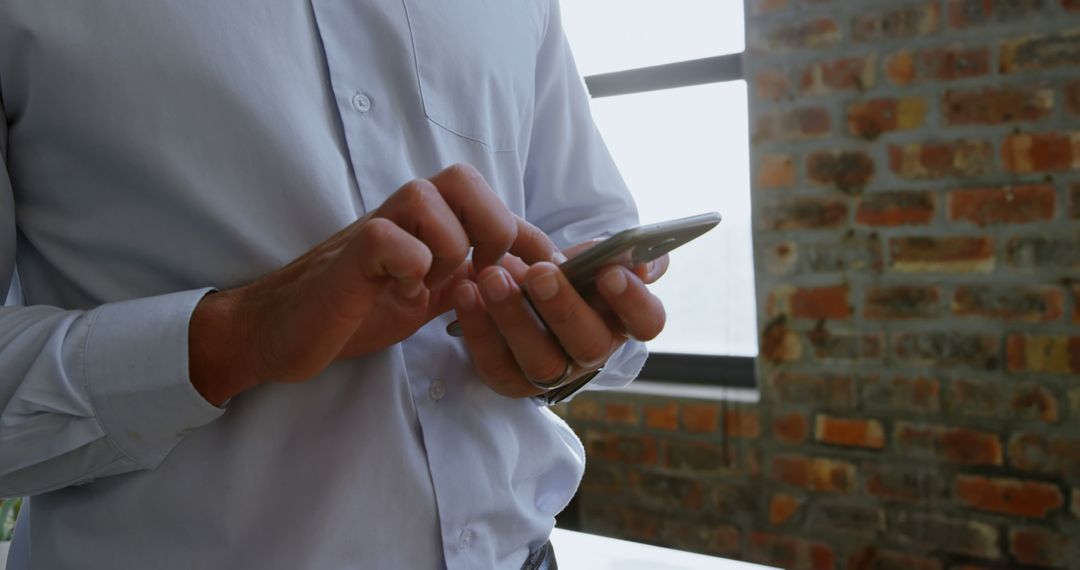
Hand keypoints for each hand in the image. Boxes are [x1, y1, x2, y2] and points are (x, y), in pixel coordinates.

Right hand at [189, 164, 560, 405]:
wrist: (282, 329)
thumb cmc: (357, 306)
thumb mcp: (428, 292)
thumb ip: (470, 276)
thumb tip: (528, 275)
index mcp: (428, 220)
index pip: (491, 202)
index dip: (527, 233)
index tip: (547, 270)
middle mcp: (402, 214)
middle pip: (463, 178)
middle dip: (491, 226)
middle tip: (481, 272)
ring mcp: (375, 229)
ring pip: (430, 199)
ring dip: (447, 249)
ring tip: (430, 287)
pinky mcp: (348, 257)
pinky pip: (391, 240)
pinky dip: (409, 268)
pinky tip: (400, 294)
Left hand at [451, 241, 668, 397]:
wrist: (518, 288)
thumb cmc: (564, 272)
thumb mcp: (592, 255)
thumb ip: (618, 251)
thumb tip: (642, 261)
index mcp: (621, 319)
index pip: (647, 322)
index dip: (633, 302)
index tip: (611, 273)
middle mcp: (592, 352)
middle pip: (589, 344)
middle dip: (564, 308)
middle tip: (540, 273)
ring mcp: (552, 372)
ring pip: (541, 361)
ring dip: (515, 317)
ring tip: (492, 277)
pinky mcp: (510, 379)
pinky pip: (494, 362)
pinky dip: (478, 326)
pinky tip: (466, 291)